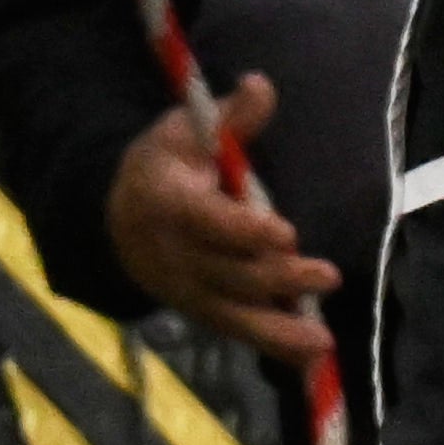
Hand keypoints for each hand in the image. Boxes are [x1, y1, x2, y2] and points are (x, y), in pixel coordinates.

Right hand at [112, 77, 336, 362]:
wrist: (117, 215)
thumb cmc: (165, 165)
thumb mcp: (185, 130)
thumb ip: (230, 117)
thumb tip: (260, 86)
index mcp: (167, 203)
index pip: (206, 221)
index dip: (243, 230)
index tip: (284, 232)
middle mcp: (173, 255)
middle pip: (227, 273)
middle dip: (278, 278)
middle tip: (326, 274)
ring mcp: (184, 289)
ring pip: (232, 313)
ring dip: (278, 328)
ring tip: (321, 340)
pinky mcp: (199, 310)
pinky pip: (236, 332)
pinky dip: (272, 346)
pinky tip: (310, 358)